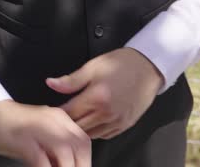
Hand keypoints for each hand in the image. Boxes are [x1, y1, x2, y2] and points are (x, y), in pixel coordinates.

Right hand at [0, 100, 90, 166]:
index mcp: (60, 119)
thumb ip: (55, 150)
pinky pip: (40, 159)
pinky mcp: (22, 138)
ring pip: (64, 152)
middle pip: (78, 146)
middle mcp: (53, 120)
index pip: (83, 142)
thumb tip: (69, 165)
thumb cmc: (14, 129)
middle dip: (79, 166)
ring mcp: (38, 128)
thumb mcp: (41, 137)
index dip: (86, 161)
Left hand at [46, 48, 163, 139]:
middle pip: (77, 126)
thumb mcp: (93, 67)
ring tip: (75, 119)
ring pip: (89, 134)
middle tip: (61, 116)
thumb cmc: (122, 64)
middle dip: (67, 122)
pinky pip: (104, 136)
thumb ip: (71, 80)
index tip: (51, 109)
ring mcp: (117, 121)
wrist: (148, 67)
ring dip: (80, 128)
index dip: (57, 111)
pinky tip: (91, 122)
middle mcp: (107, 113)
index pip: (68, 113)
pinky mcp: (125, 125)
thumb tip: (50, 83)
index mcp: (97, 97)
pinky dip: (94, 131)